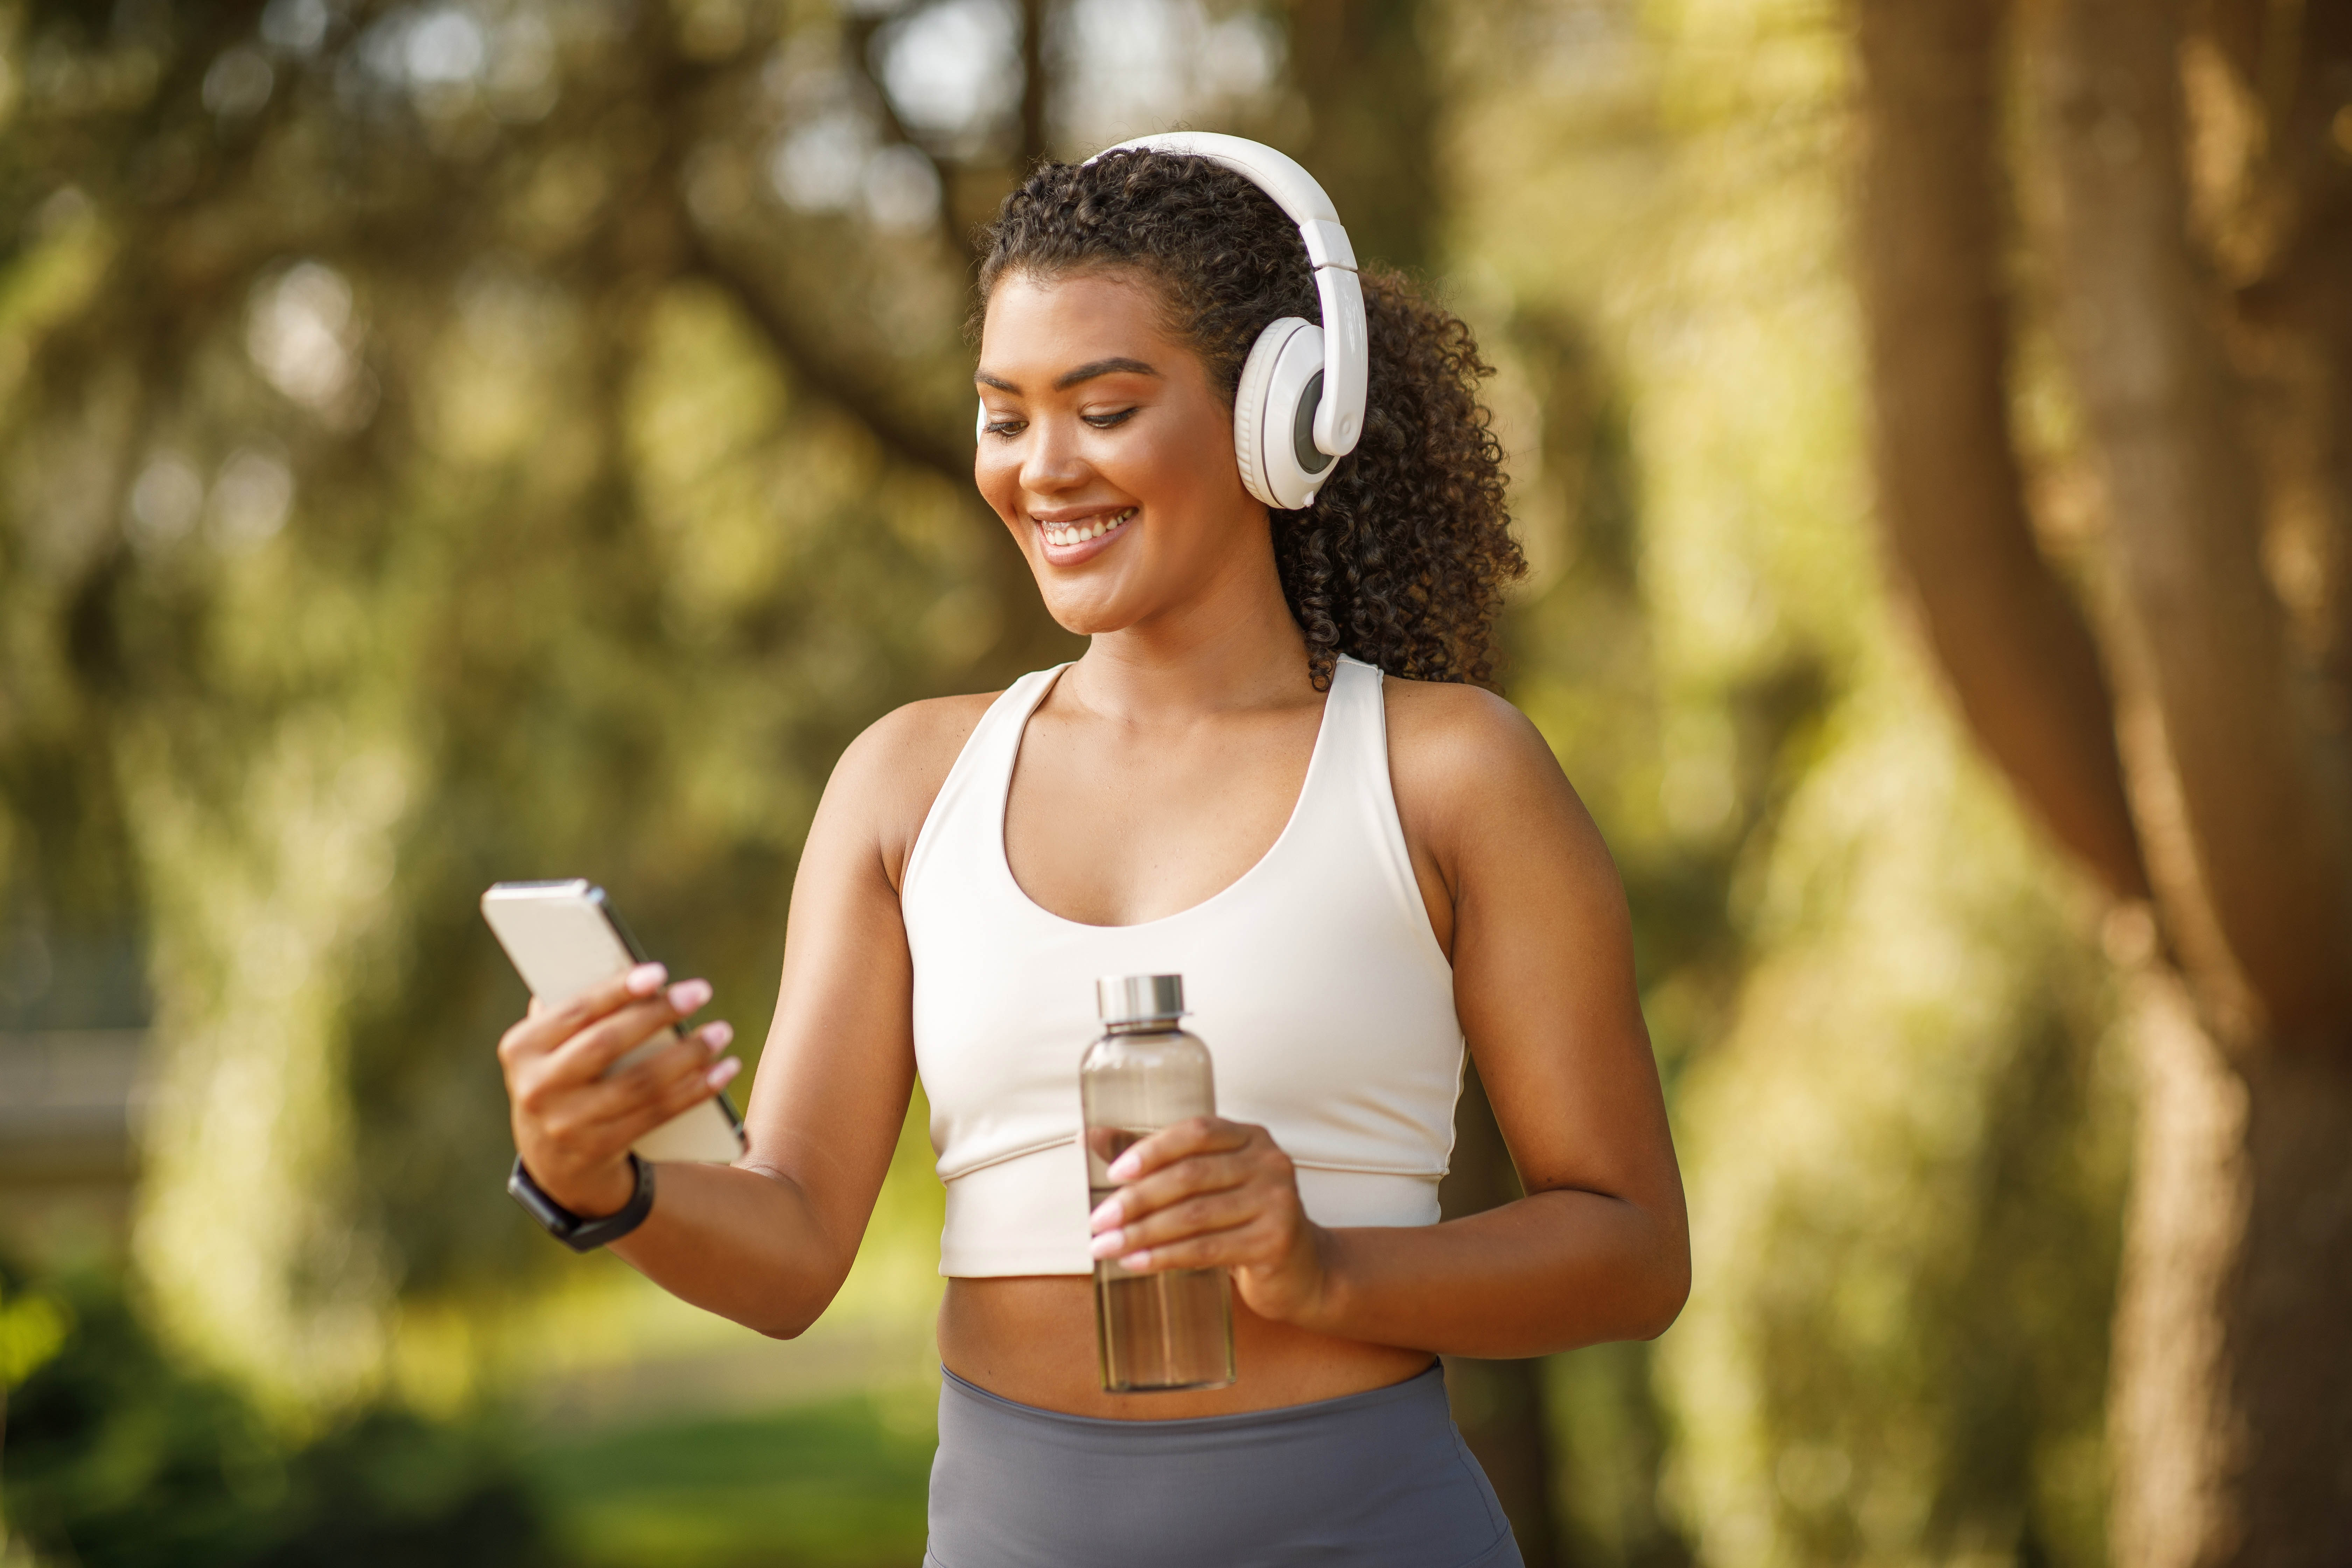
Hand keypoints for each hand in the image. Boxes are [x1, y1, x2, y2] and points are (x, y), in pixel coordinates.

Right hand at [496, 962, 738, 1216]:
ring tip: (721, 1031)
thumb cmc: (564, 1078)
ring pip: (640, 1083)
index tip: (659, 972)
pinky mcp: (600, 1149)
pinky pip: (658, 1113)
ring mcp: (568, 1124)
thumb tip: (622, 968)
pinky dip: (696, 1089)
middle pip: (607, 1044)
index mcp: (521, 1049)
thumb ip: (573, 1012)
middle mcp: (538, 1088)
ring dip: (688, 1054)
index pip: (575, 1011)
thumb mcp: (550, 1048)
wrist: (553, 1161)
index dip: (618, 989)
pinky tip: (724, 1070)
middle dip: (657, 1014)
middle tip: (700, 991)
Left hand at [1086, 1117, 1333, 1326]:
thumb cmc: (1241, 1218)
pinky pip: (1208, 1249)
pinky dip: (1166, 1256)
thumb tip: (1088, 1136)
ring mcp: (1277, 1202)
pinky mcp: (1275, 1242)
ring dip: (1143, 1233)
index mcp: (1250, 1137)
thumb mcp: (1207, 1181)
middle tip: (1098, 1221)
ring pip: (1195, 1216)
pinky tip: (1137, 1263)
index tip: (1113, 1172)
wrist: (1303, 1270)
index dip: (1152, 1149)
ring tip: (1106, 1247)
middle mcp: (1269, 1162)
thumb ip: (1154, 1157)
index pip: (1197, 1132)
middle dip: (1137, 1199)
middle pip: (1191, 1176)